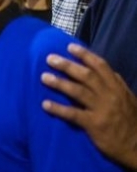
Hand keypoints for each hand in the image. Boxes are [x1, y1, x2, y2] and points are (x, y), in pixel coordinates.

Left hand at [41, 43, 136, 169]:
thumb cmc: (131, 121)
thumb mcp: (128, 99)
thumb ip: (117, 85)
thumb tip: (108, 72)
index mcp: (118, 87)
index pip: (101, 66)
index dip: (85, 55)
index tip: (70, 47)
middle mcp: (110, 95)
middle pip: (85, 75)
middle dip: (67, 65)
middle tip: (49, 58)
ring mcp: (101, 109)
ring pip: (77, 91)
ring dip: (59, 83)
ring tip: (44, 77)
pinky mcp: (94, 124)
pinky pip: (73, 114)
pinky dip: (58, 108)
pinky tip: (45, 104)